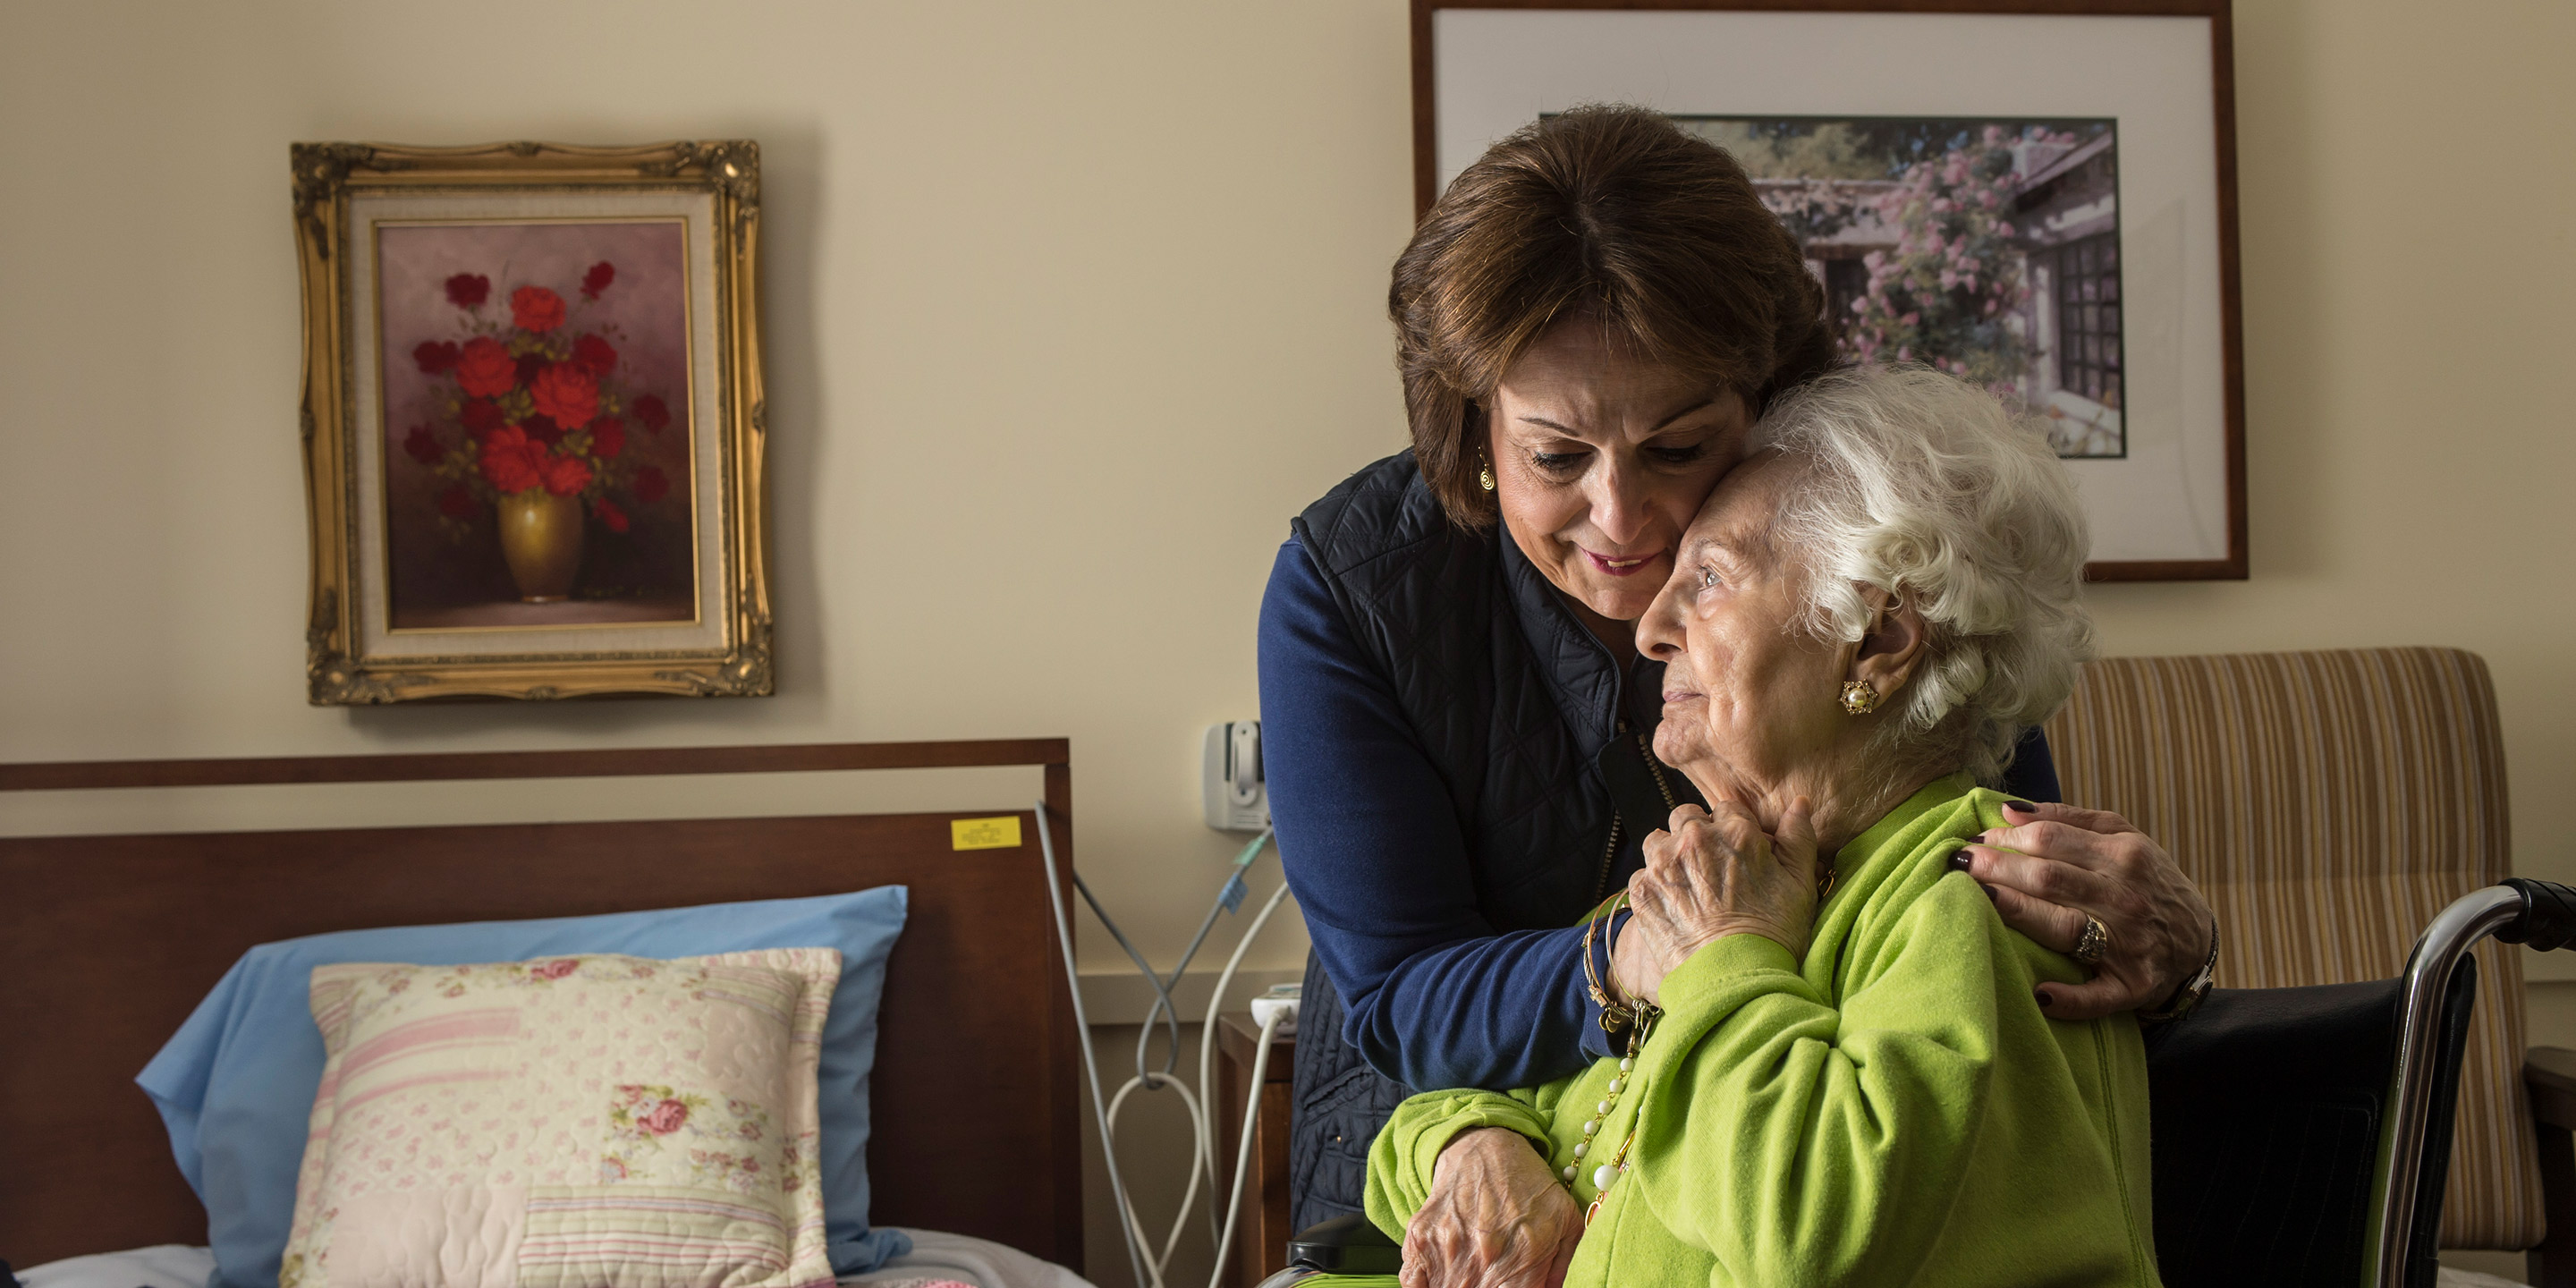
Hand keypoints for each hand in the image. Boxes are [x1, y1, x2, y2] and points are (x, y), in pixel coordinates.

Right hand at [1402, 1127, 1581, 1287]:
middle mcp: (1484, 1256)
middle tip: (1490, 1279)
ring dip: (1456, 1287)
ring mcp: (1448, 1248)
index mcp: (1524, 1256)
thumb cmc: (1530, 1187)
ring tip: (1471, 1274)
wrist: (1485, 1147)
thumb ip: (1565, 1266)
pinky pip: (1412, 1283)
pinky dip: (1423, 1287)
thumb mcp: (1566, 1221)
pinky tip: (1439, 1280)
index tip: (1508, 1287)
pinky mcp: (1420, 1238)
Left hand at [1620, 798, 1819, 1004]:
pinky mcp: (1642, 890)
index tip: (1736, 853)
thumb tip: (1799, 803)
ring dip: (1671, 854)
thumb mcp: (1801, 885)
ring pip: (1660, 840)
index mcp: (1736, 832)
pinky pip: (1642, 873)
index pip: (1727, 810)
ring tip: (1689, 885)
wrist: (1733, 980)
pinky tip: (1674, 906)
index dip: (1732, 831)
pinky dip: (1655, 885)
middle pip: (1688, 818)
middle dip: (1698, 835)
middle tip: (1711, 869)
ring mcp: (1663, 863)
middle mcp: (1694, 839)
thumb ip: (1798, 838)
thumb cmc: (1773, 935)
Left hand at [1955, 801, 2214, 1019]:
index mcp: (2124, 854)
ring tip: (1978, 902)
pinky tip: (2039, 994)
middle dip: (1997, 868)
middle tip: (1960, 863)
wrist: (2196, 940)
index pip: (2051, 840)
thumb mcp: (2123, 838)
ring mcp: (2129, 944)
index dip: (2006, 838)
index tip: (1975, 839)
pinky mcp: (2132, 986)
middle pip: (2049, 878)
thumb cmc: (2147, 881)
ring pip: (2063, 927)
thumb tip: (2010, 810)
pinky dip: (2070, 999)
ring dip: (2016, 913)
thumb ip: (2069, 819)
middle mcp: (2126, 897)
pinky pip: (2098, 996)